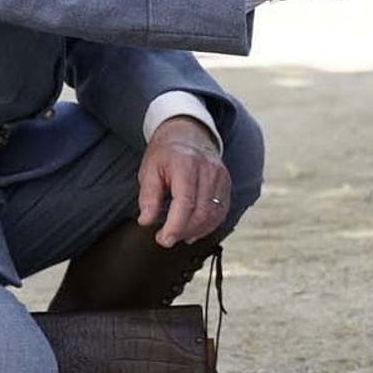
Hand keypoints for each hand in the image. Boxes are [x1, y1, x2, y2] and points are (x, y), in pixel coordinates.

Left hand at [137, 116, 229, 247]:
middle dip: (184, 232)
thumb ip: (148, 196)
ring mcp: (220, 177)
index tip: (163, 239)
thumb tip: (146, 221)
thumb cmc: (166, 153)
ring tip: (179, 235)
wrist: (188, 132)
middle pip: (202, 213)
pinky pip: (222, 211)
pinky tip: (194, 230)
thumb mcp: (149, 169)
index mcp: (186, 164)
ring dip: (196, 231)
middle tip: (167, 239)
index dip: (175, 227)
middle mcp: (208, 170)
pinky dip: (208, 225)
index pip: (185, 203)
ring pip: (214, 215)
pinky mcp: (226, 183)